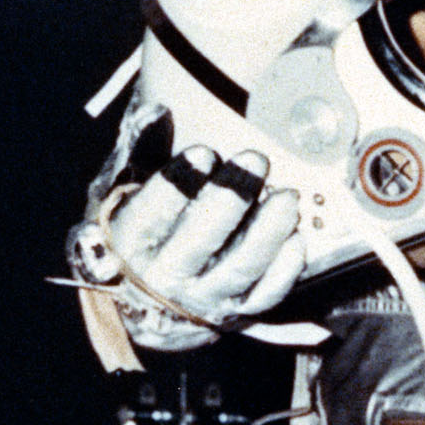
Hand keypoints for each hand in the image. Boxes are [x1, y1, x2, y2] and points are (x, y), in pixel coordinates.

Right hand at [72, 147, 305, 347]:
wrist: (147, 303)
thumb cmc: (144, 232)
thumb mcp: (128, 191)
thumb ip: (142, 150)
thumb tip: (157, 113)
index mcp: (132, 242)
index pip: (152, 213)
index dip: (178, 183)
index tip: (204, 154)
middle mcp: (165, 276)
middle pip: (200, 239)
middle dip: (230, 198)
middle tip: (255, 161)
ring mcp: (204, 297)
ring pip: (240, 267)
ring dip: (267, 231)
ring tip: (287, 197)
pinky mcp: (236, 311)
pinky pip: (265, 294)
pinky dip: (285, 269)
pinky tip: (296, 237)